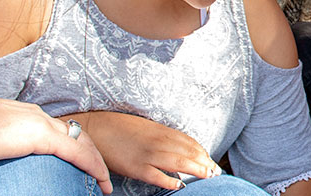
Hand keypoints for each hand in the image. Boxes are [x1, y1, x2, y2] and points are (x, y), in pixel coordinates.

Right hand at [0, 89, 113, 193]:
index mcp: (24, 116)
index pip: (57, 131)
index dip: (71, 147)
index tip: (79, 163)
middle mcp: (37, 116)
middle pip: (75, 134)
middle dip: (91, 154)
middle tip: (100, 174)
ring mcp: (40, 123)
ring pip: (82, 143)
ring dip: (97, 163)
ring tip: (104, 182)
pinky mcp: (41, 135)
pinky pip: (77, 153)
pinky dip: (92, 166)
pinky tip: (101, 178)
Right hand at [67, 111, 214, 189]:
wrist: (94, 129)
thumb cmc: (118, 127)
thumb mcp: (145, 126)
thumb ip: (162, 136)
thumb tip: (178, 147)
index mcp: (160, 130)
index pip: (188, 141)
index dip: (202, 151)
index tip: (210, 159)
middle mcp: (157, 141)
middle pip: (188, 152)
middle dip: (204, 162)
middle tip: (215, 171)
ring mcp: (147, 155)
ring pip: (179, 163)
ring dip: (196, 169)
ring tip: (208, 176)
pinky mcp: (136, 168)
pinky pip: (157, 175)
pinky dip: (170, 180)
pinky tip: (180, 183)